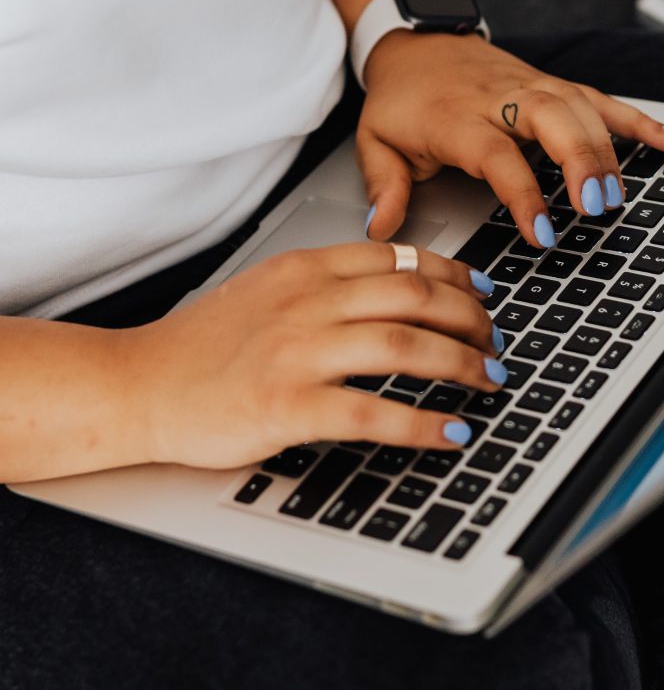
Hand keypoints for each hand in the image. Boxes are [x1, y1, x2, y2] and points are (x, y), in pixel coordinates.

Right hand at [126, 243, 505, 469]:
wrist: (141, 384)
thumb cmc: (201, 345)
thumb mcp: (264, 290)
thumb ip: (323, 284)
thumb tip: (391, 293)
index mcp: (304, 269)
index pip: (398, 258)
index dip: (454, 274)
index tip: (483, 291)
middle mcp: (307, 302)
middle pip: (415, 295)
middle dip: (471, 318)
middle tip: (496, 341)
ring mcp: (298, 353)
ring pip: (406, 344)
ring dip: (462, 364)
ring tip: (490, 380)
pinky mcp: (288, 406)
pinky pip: (374, 412)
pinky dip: (424, 423)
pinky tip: (453, 432)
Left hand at [358, 31, 663, 244]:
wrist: (415, 40)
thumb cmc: (401, 97)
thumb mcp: (374, 139)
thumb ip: (384, 186)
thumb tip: (382, 230)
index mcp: (456, 118)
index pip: (498, 155)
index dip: (523, 193)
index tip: (542, 233)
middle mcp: (500, 97)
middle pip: (551, 118)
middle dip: (580, 160)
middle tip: (597, 206)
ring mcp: (531, 86)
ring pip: (580, 107)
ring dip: (608, 149)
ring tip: (621, 195)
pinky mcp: (552, 84)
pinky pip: (600, 99)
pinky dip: (636, 120)